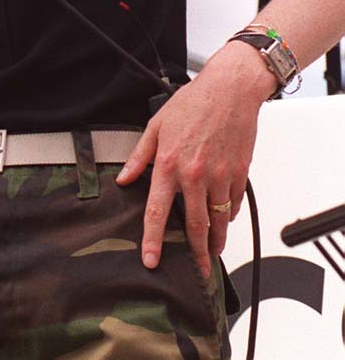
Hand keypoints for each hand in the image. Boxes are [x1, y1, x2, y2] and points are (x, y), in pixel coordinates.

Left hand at [114, 42, 274, 278]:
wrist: (229, 92)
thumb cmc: (192, 105)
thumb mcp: (155, 127)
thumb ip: (139, 157)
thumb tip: (123, 179)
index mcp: (169, 165)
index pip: (157, 211)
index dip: (153, 239)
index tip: (151, 260)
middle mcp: (194, 175)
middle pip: (194, 224)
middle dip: (195, 252)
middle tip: (198, 270)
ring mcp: (220, 177)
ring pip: (218, 219)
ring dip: (216, 239)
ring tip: (212, 252)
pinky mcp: (240, 174)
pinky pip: (235, 204)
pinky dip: (230, 215)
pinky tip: (225, 220)